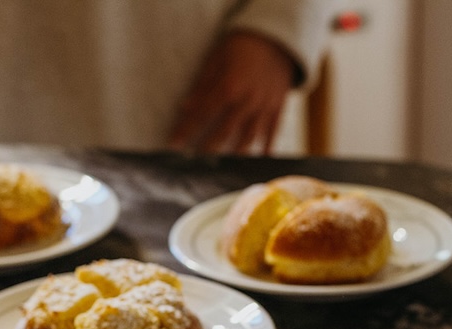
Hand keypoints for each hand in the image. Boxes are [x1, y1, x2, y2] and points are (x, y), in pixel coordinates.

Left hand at [168, 31, 296, 154]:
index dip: (186, 130)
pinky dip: (265, 148)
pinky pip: (272, 133)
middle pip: (224, 132)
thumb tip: (184, 108)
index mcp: (229, 87)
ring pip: (248, 138)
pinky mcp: (278, 108)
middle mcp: (247, 101)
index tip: (173, 145)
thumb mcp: (217, 59)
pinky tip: (257, 161)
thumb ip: (202, 85)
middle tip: (194, 165)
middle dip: (208, 149)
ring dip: (235, 155)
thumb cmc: (241, 46)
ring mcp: (264, 106)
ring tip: (223, 168)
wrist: (277, 38)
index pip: (202, 114)